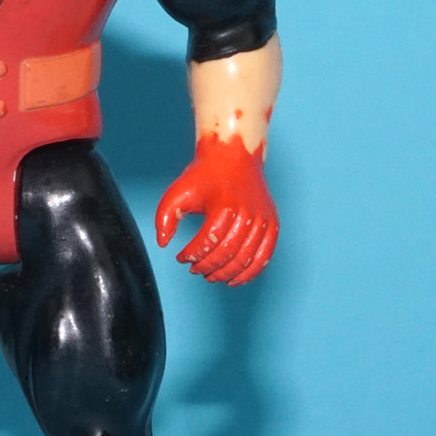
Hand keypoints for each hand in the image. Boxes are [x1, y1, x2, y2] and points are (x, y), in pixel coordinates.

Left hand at [155, 134, 277, 285]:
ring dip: (226, 274)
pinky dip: (250, 272)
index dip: (192, 256)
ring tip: (210, 276)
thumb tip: (163, 243)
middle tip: (195, 270)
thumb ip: (164, 218)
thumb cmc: (205, 175)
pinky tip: (234, 280)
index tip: (181, 258)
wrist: (233, 155)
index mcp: (224, 206)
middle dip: (207, 267)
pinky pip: (265, 256)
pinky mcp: (272, 223)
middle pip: (227, 254)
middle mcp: (248, 214)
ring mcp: (263, 220)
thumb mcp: (177, 192)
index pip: (208, 243)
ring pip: (246, 259)